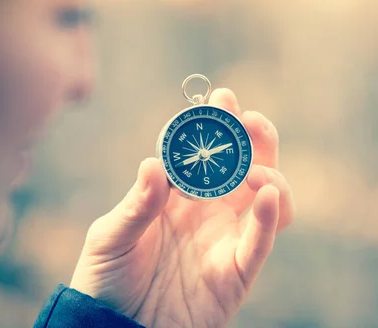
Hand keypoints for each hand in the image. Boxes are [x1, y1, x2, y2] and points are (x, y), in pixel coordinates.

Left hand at [69, 88, 294, 327]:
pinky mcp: (238, 270)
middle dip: (255, 138)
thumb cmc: (107, 278)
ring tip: (254, 171)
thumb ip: (136, 203)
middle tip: (250, 121)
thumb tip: (154, 164)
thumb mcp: (110, 236)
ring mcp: (228, 237)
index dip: (219, 124)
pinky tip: (266, 194)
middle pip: (249, 164)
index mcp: (181, 194)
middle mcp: (211, 210)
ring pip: (269, 197)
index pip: (208, 150)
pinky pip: (261, 241)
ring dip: (270, 175)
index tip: (222, 100)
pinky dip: (270, 216)